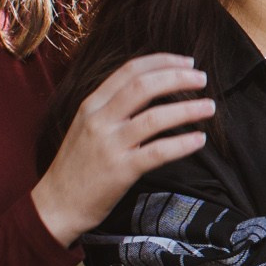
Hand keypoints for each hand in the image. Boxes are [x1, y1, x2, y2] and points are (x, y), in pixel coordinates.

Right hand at [31, 54, 216, 243]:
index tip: (187, 61)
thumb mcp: (87, 125)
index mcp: (91, 104)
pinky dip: (183, 144)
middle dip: (178, 78)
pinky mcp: (121, 171)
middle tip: (203, 79)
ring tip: (209, 107)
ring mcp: (109, 145)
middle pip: (144, 86)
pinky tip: (199, 140)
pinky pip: (158, 152)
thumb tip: (153, 86)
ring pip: (155, 117)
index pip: (129, 70)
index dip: (162, 61)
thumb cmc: (77, 165)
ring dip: (188, 109)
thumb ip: (113, 106)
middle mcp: (99, 120)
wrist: (56, 204)